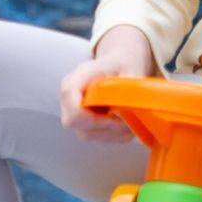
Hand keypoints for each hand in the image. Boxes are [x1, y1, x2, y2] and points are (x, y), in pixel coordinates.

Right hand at [60, 25, 159, 139]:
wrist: (118, 64)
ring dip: (111, 133)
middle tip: (127, 121)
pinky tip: (127, 126)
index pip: (70, 99)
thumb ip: (127, 87)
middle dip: (103, 126)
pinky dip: (114, 136)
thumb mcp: (129, 68)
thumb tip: (128, 109)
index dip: (87, 114)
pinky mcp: (83, 123)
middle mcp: (70, 97)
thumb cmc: (122, 64)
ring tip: (131, 123)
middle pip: (73, 121)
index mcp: (76, 78)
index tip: (112, 115)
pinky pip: (96, 137)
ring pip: (86, 134)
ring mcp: (74, 111)